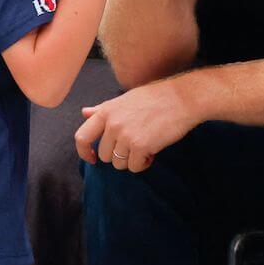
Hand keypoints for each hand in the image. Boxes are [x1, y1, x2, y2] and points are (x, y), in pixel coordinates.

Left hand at [75, 79, 195, 172]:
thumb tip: (84, 112)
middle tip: (135, 145)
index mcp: (106, 111)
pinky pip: (135, 167)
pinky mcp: (141, 146)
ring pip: (119, 164)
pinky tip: (153, 151)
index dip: (84, 152)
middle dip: (119, 155)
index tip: (92, 158)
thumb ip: (103, 109)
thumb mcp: (124, 100)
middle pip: (105, 155)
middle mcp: (112, 124)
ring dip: (132, 160)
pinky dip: (144, 163)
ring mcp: (126, 135)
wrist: (181, 99)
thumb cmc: (154, 98)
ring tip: (145, 146)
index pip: (82, 137)